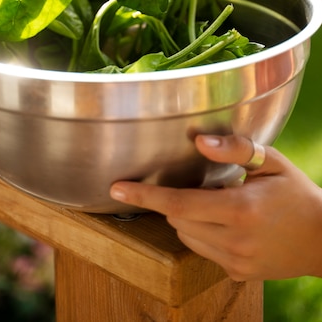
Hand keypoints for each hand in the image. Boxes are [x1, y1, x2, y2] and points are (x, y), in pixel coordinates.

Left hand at [110, 134, 321, 280]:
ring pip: (186, 236)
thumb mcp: (271, 161)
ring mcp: (235, 261)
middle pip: (177, 218)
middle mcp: (234, 240)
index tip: (117, 188)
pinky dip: (201, 233)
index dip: (144, 195)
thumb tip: (199, 140)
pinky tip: (227, 222)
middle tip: (205, 186)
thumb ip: (234, 148)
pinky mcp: (237, 273)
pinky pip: (202, 250)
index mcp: (240, 209)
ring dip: (187, 217)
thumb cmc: (296, 193)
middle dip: (176, 199)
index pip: (178, 203)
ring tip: (221, 203)